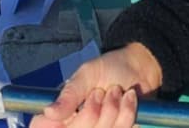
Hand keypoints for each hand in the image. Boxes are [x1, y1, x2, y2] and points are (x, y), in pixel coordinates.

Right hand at [30, 44, 161, 127]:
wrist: (141, 68)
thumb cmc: (110, 67)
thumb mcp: (87, 74)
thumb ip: (70, 94)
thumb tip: (48, 112)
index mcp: (66, 112)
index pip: (47, 126)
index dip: (53, 125)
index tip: (73, 112)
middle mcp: (80, 125)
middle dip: (94, 111)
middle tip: (100, 92)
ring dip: (114, 108)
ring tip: (117, 92)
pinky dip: (128, 113)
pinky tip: (129, 101)